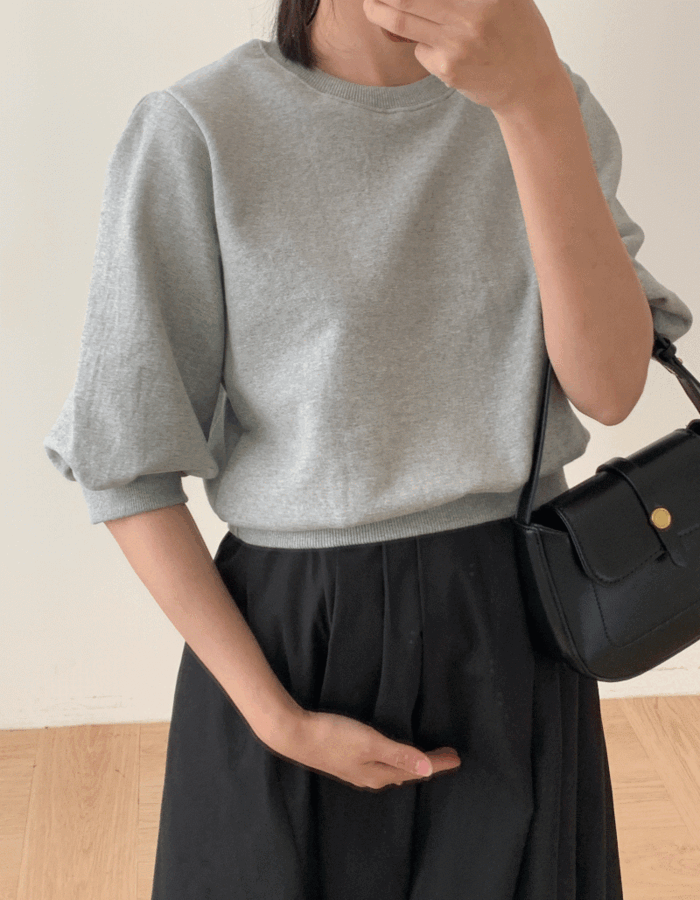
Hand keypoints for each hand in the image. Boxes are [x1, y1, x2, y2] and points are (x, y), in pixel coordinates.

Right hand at [269, 708, 461, 791]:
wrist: (295, 735)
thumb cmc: (333, 736)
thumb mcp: (371, 742)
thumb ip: (400, 754)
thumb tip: (429, 769)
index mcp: (379, 773)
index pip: (416, 770)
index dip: (437, 763)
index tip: (457, 757)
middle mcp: (370, 776)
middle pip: (407, 772)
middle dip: (428, 765)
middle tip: (449, 756)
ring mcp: (357, 770)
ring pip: (393, 770)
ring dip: (412, 763)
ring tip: (426, 757)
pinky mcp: (347, 760)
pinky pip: (381, 765)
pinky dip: (395, 760)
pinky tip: (391, 755)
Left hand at [363, 0, 567, 115]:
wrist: (530, 84)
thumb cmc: (518, 33)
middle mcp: (470, 15)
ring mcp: (456, 44)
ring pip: (403, 23)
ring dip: (381, 14)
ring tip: (372, 8)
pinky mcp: (448, 69)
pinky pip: (420, 49)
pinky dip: (421, 44)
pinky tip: (443, 49)